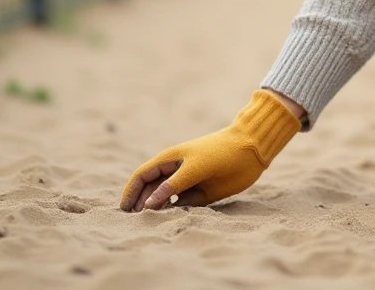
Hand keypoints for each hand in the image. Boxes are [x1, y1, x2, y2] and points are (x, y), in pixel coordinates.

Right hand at [119, 89, 300, 211]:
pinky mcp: (201, 192)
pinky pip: (182, 204)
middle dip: (140, 204)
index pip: (142, 176)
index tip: (123, 210)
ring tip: (149, 224)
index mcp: (169, 159)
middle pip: (150, 189)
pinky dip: (175, 211)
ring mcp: (187, 181)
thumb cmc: (221, 152)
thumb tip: (148, 204)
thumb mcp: (195, 168)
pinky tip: (171, 219)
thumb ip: (172, 185)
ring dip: (157, 209)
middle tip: (134, 223)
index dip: (130, 192)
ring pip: (165, 198)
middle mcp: (175, 170)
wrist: (250, 149)